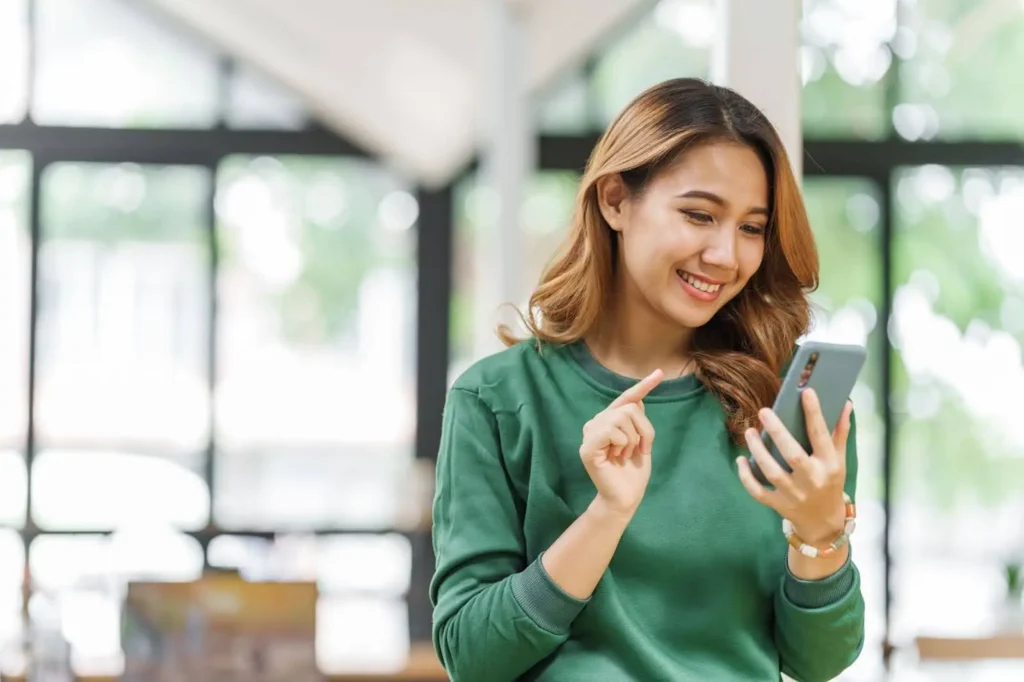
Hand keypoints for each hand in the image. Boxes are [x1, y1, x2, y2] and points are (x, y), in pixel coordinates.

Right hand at [579, 369, 662, 517]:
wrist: (626, 497)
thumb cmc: (634, 472)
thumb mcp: (641, 441)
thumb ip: (637, 421)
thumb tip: (639, 399)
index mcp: (608, 421)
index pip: (626, 399)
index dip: (643, 386)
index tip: (659, 373)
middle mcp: (596, 423)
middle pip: (629, 407)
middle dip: (644, 429)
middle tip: (639, 450)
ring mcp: (589, 434)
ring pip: (622, 417)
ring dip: (633, 439)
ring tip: (626, 455)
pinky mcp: (587, 447)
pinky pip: (612, 431)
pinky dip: (622, 444)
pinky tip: (617, 457)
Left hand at [736, 389, 852, 544]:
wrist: (824, 524)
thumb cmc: (830, 484)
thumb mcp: (839, 460)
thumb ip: (839, 432)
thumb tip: (845, 403)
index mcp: (829, 466)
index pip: (821, 436)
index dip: (814, 414)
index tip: (806, 392)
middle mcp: (812, 480)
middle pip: (793, 454)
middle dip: (778, 432)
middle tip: (764, 411)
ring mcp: (793, 494)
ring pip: (772, 471)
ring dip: (758, 451)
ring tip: (750, 432)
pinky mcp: (778, 504)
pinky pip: (757, 491)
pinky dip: (746, 477)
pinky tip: (740, 460)